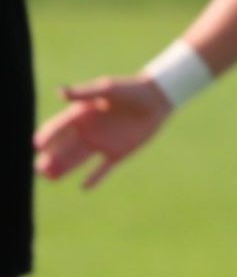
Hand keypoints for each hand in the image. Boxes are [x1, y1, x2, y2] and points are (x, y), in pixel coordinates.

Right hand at [34, 75, 173, 188]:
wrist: (157, 99)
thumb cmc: (131, 90)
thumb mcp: (107, 90)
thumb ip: (84, 93)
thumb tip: (59, 91)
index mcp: (81, 115)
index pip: (58, 128)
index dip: (48, 136)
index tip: (38, 145)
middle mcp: (87, 131)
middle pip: (63, 147)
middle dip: (51, 158)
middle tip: (40, 168)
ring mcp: (101, 143)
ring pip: (77, 159)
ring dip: (64, 168)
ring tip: (49, 178)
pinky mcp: (118, 153)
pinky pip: (103, 168)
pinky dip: (94, 177)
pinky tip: (84, 187)